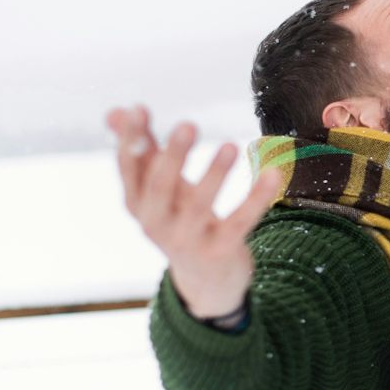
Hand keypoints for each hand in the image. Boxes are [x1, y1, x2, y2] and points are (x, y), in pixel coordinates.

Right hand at [107, 105, 281, 320]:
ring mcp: (187, 240)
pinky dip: (256, 199)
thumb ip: (143, 150)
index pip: (129, 169)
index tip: (140, 109)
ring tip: (230, 145)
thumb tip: (117, 111)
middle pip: (160, 187)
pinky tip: (273, 174)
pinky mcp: (220, 251)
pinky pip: (239, 222)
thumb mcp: (159, 189)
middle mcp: (156, 224)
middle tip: (188, 124)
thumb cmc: (180, 219)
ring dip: (215, 175)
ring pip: (200, 206)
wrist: (206, 279)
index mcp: (137, 204)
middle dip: (173, 155)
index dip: (131, 140)